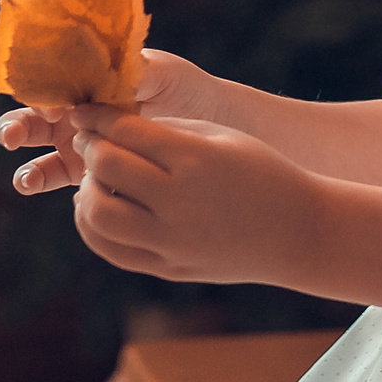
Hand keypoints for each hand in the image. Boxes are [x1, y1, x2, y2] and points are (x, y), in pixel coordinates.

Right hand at [0, 50, 225, 195]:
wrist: (210, 122)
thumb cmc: (184, 89)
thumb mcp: (160, 74)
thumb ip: (129, 73)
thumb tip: (100, 71)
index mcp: (87, 80)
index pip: (50, 83)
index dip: (42, 93)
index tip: (52, 106)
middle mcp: (74, 109)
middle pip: (31, 116)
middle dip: (15, 126)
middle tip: (14, 137)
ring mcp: (75, 141)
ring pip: (34, 151)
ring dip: (23, 162)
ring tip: (27, 179)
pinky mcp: (81, 170)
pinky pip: (49, 175)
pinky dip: (37, 180)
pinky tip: (38, 185)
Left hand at [67, 106, 320, 286]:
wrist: (297, 231)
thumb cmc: (259, 171)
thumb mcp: (218, 135)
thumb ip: (164, 129)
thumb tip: (110, 128)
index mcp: (194, 160)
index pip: (124, 132)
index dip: (96, 118)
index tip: (83, 113)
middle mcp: (178, 203)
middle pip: (105, 170)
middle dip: (89, 148)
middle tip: (89, 140)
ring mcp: (172, 241)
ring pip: (97, 217)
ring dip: (86, 191)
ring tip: (95, 178)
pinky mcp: (169, 268)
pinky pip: (112, 250)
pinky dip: (93, 227)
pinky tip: (100, 207)